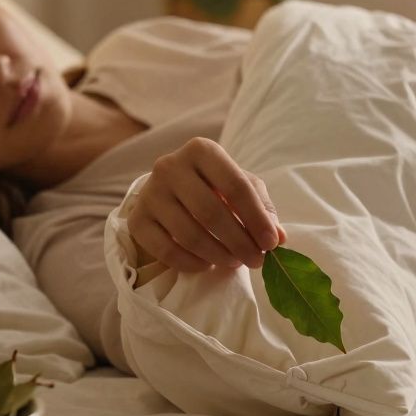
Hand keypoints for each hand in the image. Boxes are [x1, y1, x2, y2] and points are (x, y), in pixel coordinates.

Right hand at [128, 137, 286, 272]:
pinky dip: (191, 263)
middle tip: (256, 260)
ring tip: (234, 263)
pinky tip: (207, 265)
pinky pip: (166, 251)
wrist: (168, 192)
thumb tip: (279, 237)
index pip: (236, 186)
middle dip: (239, 242)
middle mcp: (170, 165)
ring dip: (218, 255)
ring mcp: (150, 193)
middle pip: (211, 212)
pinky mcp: (137, 220)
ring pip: (189, 234)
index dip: (256, 218)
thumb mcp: (241, 187)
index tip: (271, 244)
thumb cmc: (212, 187)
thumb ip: (262, 208)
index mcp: (202, 150)